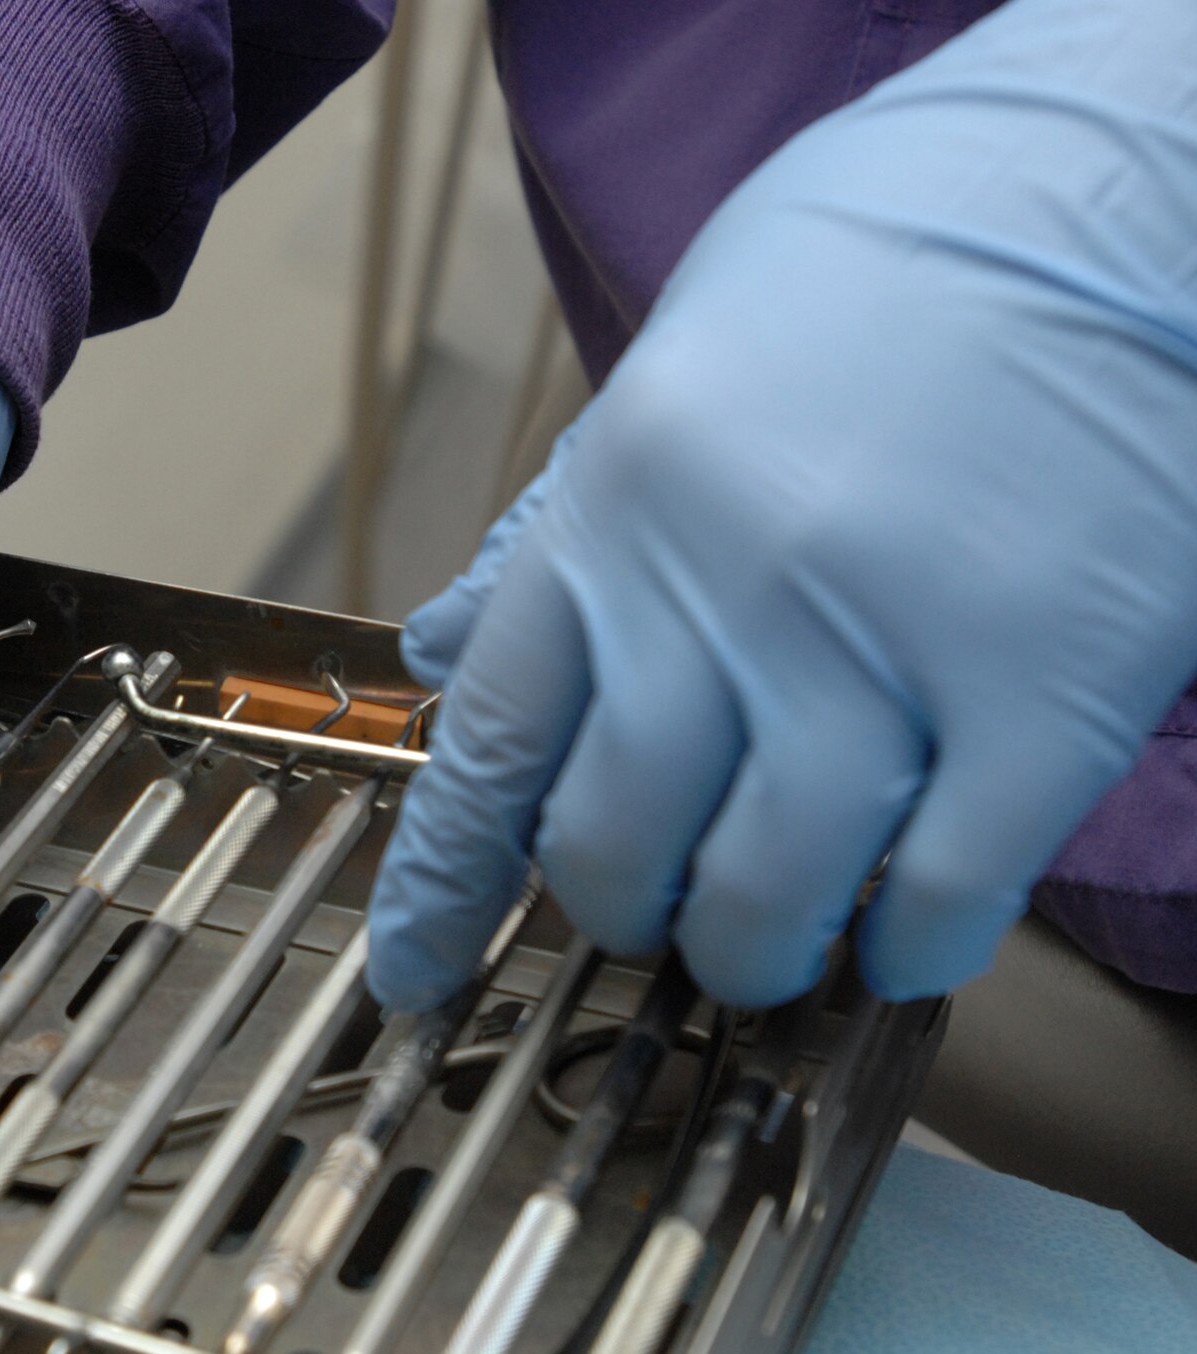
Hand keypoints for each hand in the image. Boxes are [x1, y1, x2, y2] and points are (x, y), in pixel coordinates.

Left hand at [367, 0, 1196, 1007]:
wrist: (1107, 207)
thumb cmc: (868, 296)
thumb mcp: (664, 390)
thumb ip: (550, 540)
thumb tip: (435, 656)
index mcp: (614, 517)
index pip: (491, 745)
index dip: (444, 884)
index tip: (418, 973)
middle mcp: (722, 591)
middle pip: (614, 849)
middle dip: (621, 913)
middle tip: (658, 906)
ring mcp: (882, 647)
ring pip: (766, 901)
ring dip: (755, 953)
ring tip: (776, 936)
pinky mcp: (1044, 691)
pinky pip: (946, 895)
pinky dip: (912, 947)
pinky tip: (908, 927)